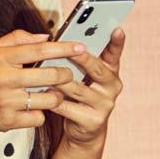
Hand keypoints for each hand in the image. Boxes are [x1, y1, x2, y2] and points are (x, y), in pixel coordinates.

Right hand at [0, 28, 86, 135]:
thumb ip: (16, 40)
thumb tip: (46, 37)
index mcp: (0, 58)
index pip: (40, 50)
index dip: (64, 48)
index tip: (81, 47)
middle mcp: (4, 79)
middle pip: (51, 75)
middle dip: (65, 75)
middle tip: (65, 74)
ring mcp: (7, 102)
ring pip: (50, 99)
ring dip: (55, 96)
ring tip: (50, 92)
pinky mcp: (8, 122)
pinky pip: (38, 117)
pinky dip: (39, 113)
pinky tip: (31, 108)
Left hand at [43, 27, 124, 145]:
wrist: (83, 129)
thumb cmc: (78, 94)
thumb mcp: (82, 75)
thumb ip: (77, 58)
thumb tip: (59, 39)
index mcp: (110, 71)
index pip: (114, 54)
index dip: (117, 42)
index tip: (117, 29)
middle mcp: (112, 87)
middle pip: (97, 70)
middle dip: (83, 59)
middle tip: (72, 49)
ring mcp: (104, 105)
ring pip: (78, 89)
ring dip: (60, 81)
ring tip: (45, 72)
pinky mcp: (92, 121)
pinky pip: (68, 108)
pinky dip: (53, 100)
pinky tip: (42, 94)